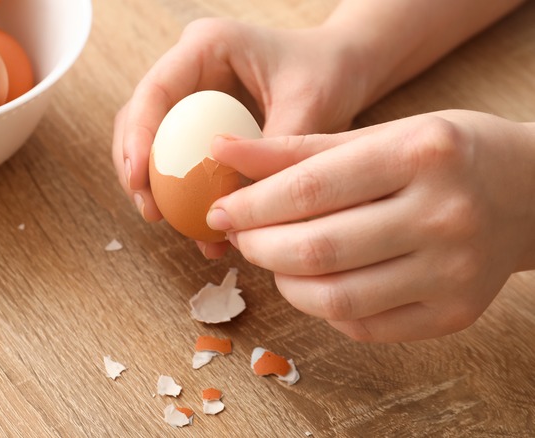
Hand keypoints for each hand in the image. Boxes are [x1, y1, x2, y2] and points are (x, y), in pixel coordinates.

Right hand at [111, 17, 370, 257]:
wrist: (344, 70)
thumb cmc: (329, 72)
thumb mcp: (309, 105)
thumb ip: (272, 149)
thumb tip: (238, 202)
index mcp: (207, 46)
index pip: (156, 90)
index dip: (138, 135)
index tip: (138, 180)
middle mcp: (189, 68)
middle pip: (139, 117)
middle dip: (136, 167)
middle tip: (150, 211)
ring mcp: (191, 96)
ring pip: (151, 141)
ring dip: (152, 183)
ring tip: (166, 222)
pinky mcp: (199, 123)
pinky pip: (177, 158)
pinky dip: (180, 191)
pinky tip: (196, 224)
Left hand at [206, 110, 534, 341]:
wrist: (530, 193)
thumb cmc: (443, 155)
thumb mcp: (377, 135)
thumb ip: (296, 149)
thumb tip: (219, 152)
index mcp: (422, 154)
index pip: (309, 190)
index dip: (250, 206)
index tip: (220, 210)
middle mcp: (444, 214)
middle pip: (318, 249)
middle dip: (259, 247)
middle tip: (241, 237)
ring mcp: (454, 271)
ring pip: (336, 298)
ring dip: (285, 283)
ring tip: (274, 260)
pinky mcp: (455, 314)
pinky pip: (364, 325)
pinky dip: (324, 307)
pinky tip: (316, 282)